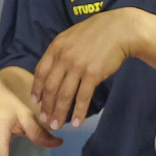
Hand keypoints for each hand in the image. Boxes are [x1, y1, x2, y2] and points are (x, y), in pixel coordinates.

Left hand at [32, 8, 144, 131]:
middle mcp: (64, 58)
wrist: (120, 29)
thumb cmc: (96, 32)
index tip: (36, 101)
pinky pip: (82, 97)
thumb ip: (60, 51)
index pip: (40, 72)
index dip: (36, 89)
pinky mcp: (92, 74)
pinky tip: (76, 122)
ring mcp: (77, 66)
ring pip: (64, 95)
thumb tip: (53, 69)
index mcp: (56, 47)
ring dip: (59, 112)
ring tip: (57, 125)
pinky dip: (78, 111)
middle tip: (45, 119)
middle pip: (50, 87)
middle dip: (46, 106)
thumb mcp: (71, 36)